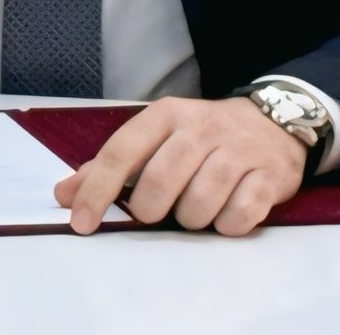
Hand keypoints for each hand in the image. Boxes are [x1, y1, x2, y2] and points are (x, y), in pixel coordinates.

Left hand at [57, 94, 307, 235]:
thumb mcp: (157, 138)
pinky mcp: (268, 176)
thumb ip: (112, 166)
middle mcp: (201, 127)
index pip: (121, 152)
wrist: (274, 122)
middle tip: (157, 212)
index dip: (97, 191)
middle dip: (150, 210)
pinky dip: (227, 225)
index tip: (82, 224)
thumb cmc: (203, 137)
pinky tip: (227, 212)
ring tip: (196, 208)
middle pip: (159, 182)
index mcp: (166, 115)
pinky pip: (238, 216)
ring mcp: (237, 150)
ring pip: (199, 204)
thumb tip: (64, 195)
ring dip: (192, 219)